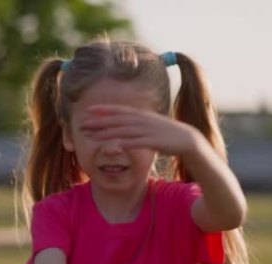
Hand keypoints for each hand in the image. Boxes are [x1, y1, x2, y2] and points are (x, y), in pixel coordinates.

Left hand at [82, 104, 200, 156]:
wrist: (188, 140)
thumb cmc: (167, 134)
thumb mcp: (151, 125)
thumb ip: (138, 123)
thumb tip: (127, 124)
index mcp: (141, 115)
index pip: (119, 110)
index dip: (104, 109)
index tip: (89, 110)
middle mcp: (142, 120)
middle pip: (117, 120)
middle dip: (99, 121)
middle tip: (83, 123)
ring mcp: (147, 130)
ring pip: (122, 131)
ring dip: (106, 133)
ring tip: (92, 136)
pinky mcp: (153, 141)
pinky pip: (135, 142)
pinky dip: (123, 144)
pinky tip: (112, 147)